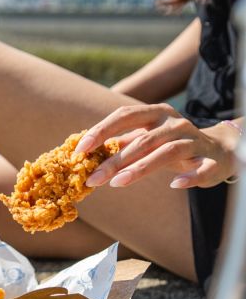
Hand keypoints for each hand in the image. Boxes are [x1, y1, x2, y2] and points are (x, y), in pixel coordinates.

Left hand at [75, 103, 239, 188]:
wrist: (218, 149)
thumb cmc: (170, 144)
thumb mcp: (145, 139)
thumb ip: (121, 142)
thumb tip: (84, 150)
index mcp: (156, 114)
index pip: (125, 115)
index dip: (101, 131)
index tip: (80, 150)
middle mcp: (175, 123)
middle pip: (141, 140)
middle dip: (114, 161)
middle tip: (92, 179)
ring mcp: (194, 141)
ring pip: (166, 152)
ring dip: (140, 169)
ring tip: (117, 183)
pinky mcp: (212, 160)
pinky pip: (202, 169)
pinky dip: (189, 177)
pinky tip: (174, 184)